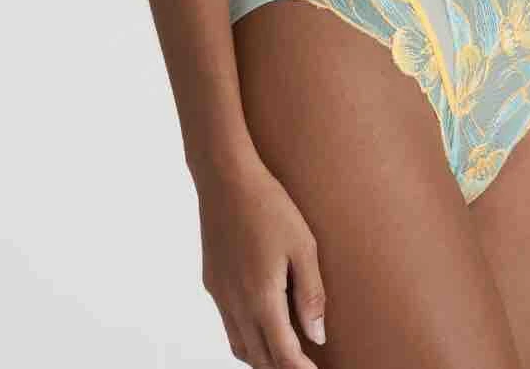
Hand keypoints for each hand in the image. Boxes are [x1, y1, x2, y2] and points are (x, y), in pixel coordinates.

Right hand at [195, 151, 327, 366]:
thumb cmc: (269, 205)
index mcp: (261, 297)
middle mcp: (236, 303)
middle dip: (282, 368)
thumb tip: (317, 336)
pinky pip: (228, 324)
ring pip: (240, 346)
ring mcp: (220, 294)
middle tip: (305, 366)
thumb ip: (311, 294)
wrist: (225, 179)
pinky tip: (261, 325)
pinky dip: (246, 338)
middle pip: (259, 358)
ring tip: (285, 354)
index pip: (282, 354)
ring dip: (262, 358)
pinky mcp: (212, 282)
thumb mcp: (303, 245)